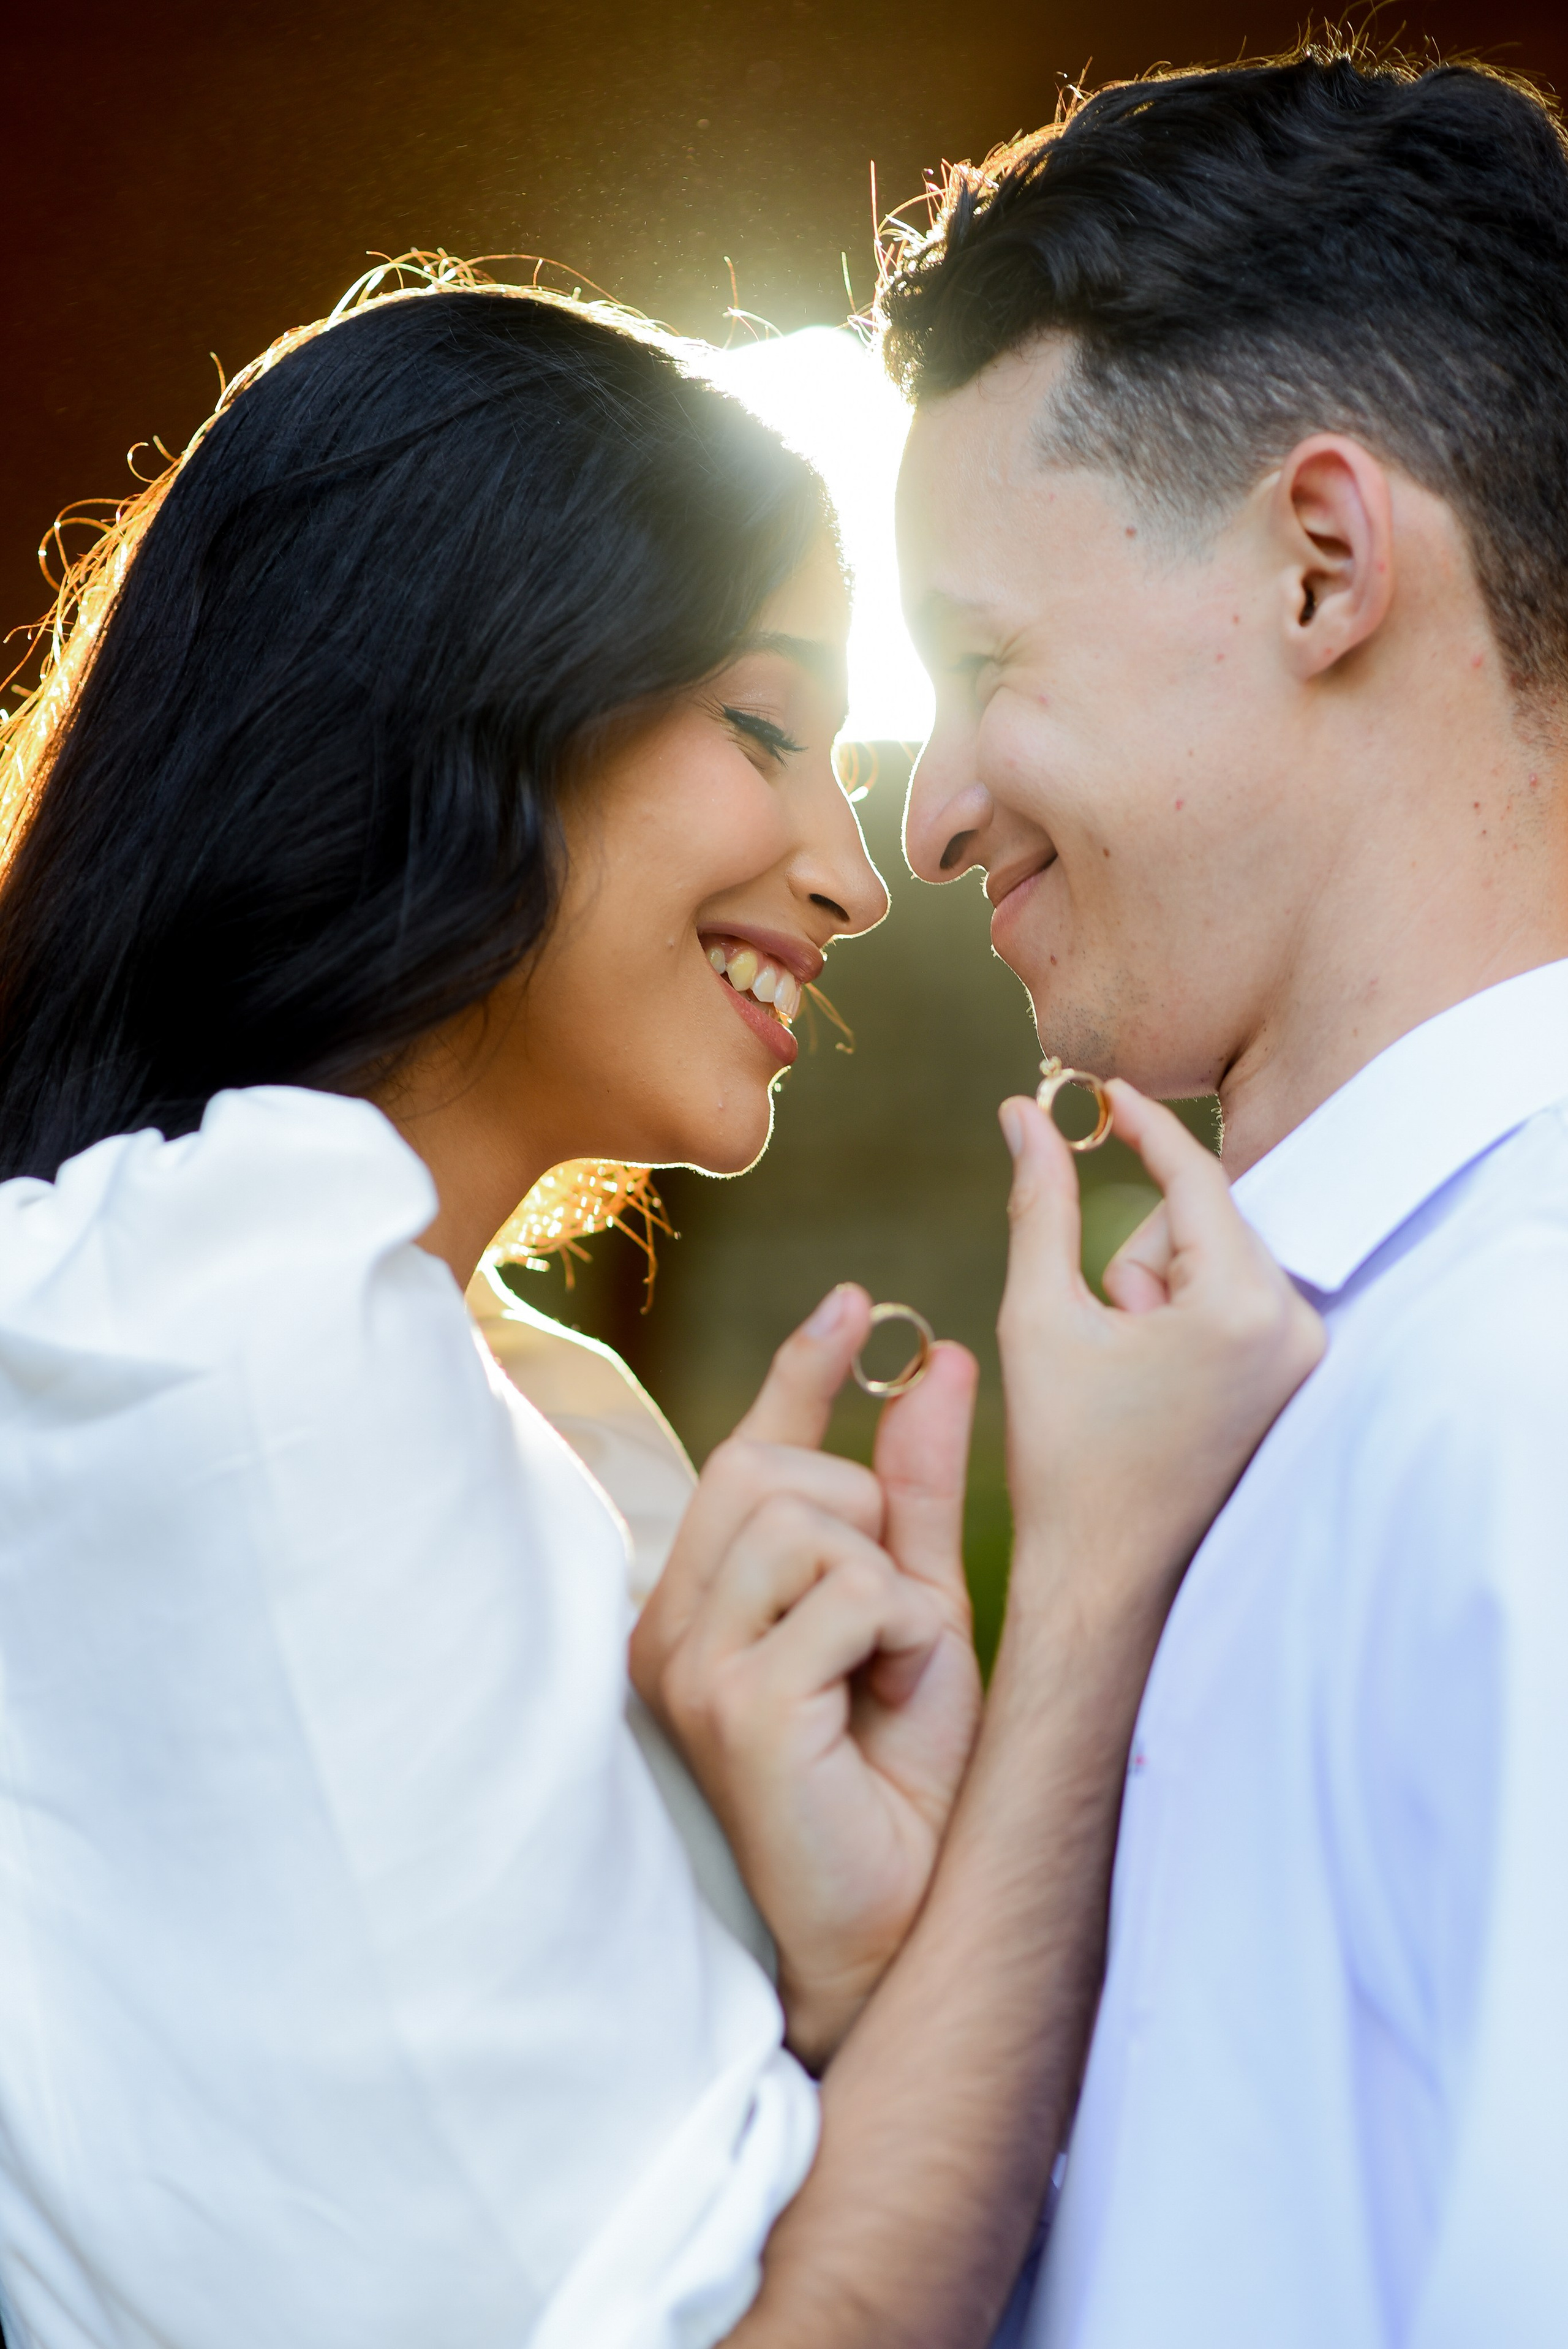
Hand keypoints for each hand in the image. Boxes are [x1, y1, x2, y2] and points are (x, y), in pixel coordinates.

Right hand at [629, 1287, 981, 2069]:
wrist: (900, 1925)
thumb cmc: (902, 1783)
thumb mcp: (920, 1612)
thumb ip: (914, 1495)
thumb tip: (936, 1364)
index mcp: (706, 1603)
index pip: (744, 1453)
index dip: (800, 1372)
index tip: (848, 1300)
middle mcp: (671, 1623)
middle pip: (772, 1472)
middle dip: (865, 1521)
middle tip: (888, 1626)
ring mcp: (688, 1662)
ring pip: (805, 1519)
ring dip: (886, 1584)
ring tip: (885, 1671)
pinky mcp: (731, 1702)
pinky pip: (843, 1592)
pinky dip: (897, 1632)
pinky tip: (883, 1703)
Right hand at [998, 1081, 1323, 1632]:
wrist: (1107, 1578)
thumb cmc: (1064, 1457)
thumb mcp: (1036, 1315)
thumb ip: (1038, 1201)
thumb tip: (1023, 1113)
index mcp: (1239, 1307)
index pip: (1195, 1175)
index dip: (1141, 1124)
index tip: (1098, 1090)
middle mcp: (1296, 1328)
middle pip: (1204, 1220)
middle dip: (1138, 1256)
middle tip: (1100, 1329)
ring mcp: (1306, 1360)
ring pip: (1216, 1261)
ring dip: (1157, 1292)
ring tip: (1124, 1372)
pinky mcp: (1299, 1385)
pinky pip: (1237, 1304)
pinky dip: (1184, 1319)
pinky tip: (1152, 1385)